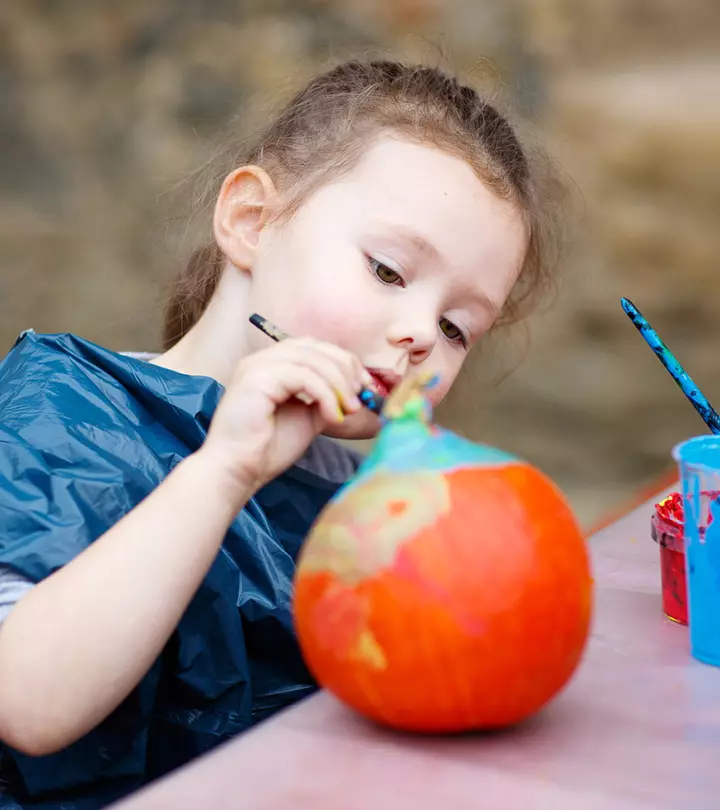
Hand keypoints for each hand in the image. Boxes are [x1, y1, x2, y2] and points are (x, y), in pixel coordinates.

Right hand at [200, 338, 372, 497]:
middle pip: (315, 346)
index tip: (365, 387)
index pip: (314, 347)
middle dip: (345, 369)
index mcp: (271, 365)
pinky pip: (303, 375)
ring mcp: (256, 366)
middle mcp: (261, 359)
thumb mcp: (307, 417)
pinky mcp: (256, 378)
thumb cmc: (267, 449)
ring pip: (311, 358)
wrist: (237, 471)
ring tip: (350, 410)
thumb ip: (326, 398)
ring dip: (338, 384)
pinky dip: (325, 394)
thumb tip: (357, 392)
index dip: (344, 361)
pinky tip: (332, 417)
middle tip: (360, 397)